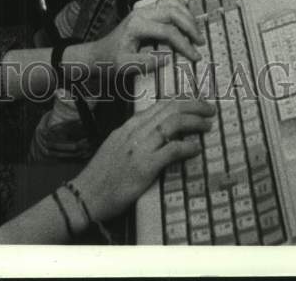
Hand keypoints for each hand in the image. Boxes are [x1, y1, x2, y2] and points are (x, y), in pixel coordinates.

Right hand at [72, 98, 215, 223]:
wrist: (86, 195)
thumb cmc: (102, 175)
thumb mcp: (117, 147)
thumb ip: (135, 137)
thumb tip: (157, 134)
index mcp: (129, 126)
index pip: (159, 105)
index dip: (181, 101)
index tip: (196, 103)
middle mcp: (135, 132)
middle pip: (169, 109)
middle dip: (193, 105)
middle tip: (209, 109)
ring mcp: (139, 148)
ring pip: (172, 124)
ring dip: (194, 121)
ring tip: (207, 124)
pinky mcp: (144, 166)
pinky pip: (170, 150)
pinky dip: (186, 147)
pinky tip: (196, 149)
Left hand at [87, 0, 204, 77]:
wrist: (98, 53)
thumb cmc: (109, 59)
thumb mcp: (125, 66)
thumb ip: (145, 63)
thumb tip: (167, 58)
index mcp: (136, 26)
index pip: (167, 31)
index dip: (183, 43)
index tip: (194, 55)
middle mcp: (141, 14)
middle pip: (173, 13)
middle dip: (190, 27)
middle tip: (199, 42)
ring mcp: (143, 11)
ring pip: (171, 4)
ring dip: (187, 16)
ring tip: (196, 32)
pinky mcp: (146, 12)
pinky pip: (167, 3)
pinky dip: (180, 10)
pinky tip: (186, 20)